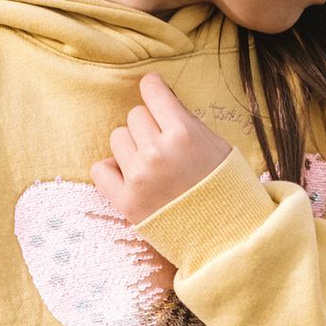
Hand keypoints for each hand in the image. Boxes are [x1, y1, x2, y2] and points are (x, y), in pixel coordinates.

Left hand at [90, 69, 234, 225]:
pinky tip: (129, 176)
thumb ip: (185, 119)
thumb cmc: (224, 187)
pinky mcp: (126, 202)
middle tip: (164, 146)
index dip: (153, 89)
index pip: (152, 90)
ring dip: (132, 147)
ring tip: (152, 165)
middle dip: (149, 126)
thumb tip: (157, 95)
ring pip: (117, 137)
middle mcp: (158, 153)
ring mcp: (139, 178)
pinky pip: (100, 169)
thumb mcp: (215, 144)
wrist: (226, 235)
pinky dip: (112, 170)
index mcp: (183, 134)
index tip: (154, 93)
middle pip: (135, 115)